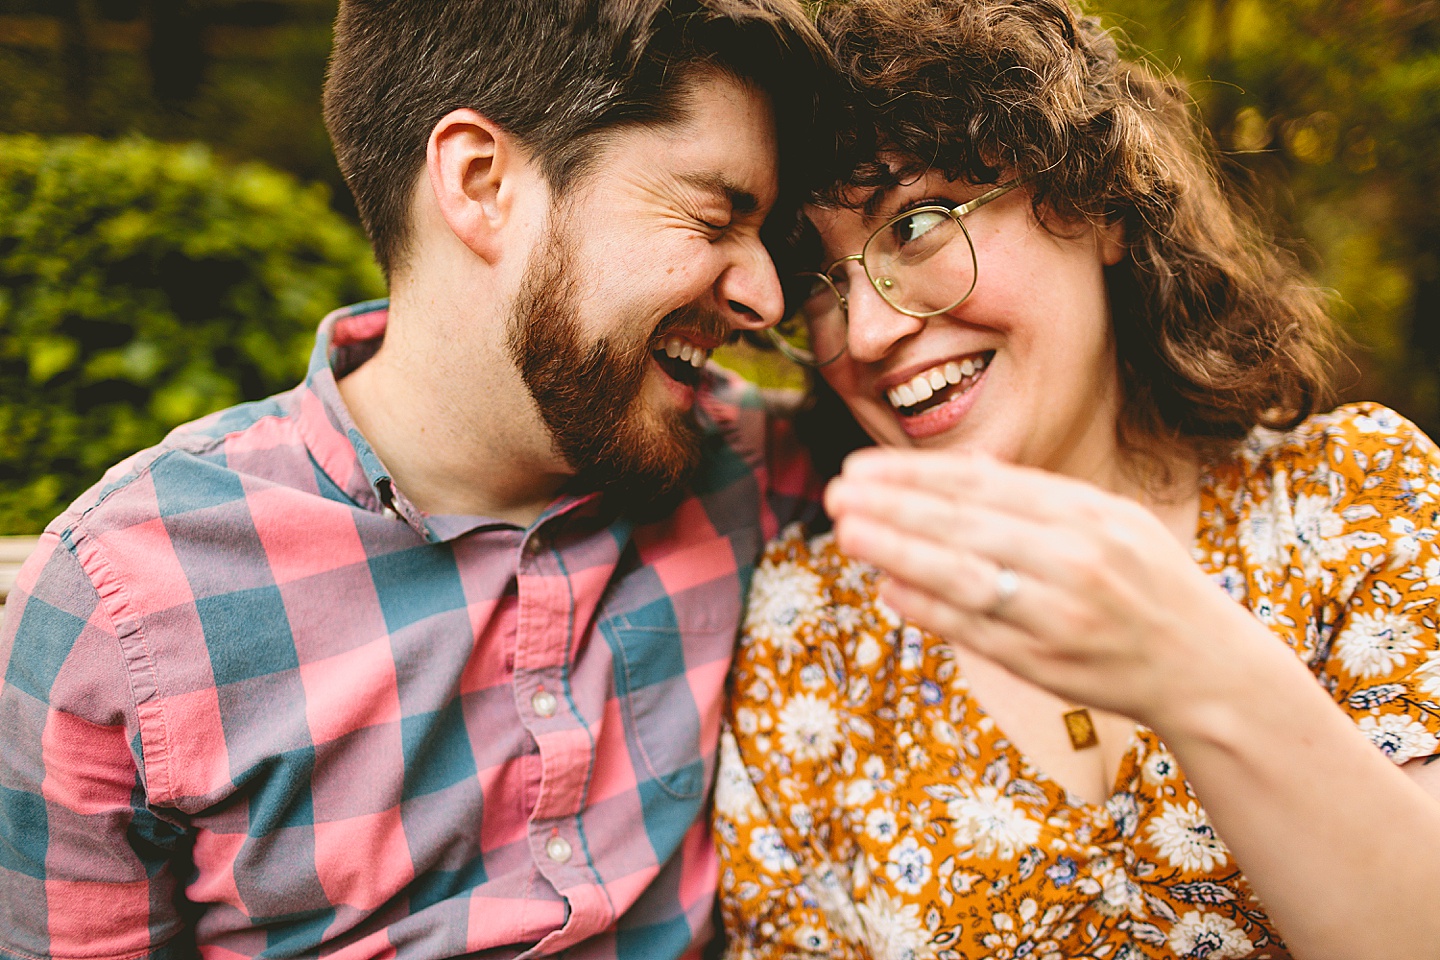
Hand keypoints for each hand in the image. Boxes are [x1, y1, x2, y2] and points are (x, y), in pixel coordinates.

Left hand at [824, 448, 1268, 728]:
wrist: (1204, 666)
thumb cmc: (1146, 584)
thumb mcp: (1109, 521)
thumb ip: (1037, 499)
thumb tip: (958, 474)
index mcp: (1088, 513)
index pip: (983, 484)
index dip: (915, 473)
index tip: (863, 466)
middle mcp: (1076, 558)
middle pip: (966, 524)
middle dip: (894, 505)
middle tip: (838, 491)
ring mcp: (1060, 613)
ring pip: (963, 575)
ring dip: (899, 551)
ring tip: (849, 532)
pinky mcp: (1047, 664)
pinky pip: (975, 630)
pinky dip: (928, 608)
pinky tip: (888, 587)